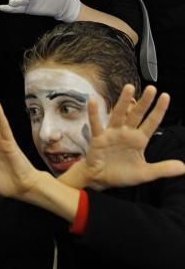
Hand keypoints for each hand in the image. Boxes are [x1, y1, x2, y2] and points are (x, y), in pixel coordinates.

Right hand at [61, 85, 184, 190]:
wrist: (100, 179)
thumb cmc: (122, 173)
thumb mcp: (145, 173)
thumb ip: (162, 168)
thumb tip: (183, 167)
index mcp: (139, 140)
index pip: (152, 123)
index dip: (158, 110)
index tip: (166, 96)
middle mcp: (127, 132)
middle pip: (137, 114)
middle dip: (144, 102)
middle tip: (151, 88)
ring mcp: (112, 133)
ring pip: (119, 114)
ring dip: (123, 102)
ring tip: (129, 88)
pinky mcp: (99, 137)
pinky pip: (96, 124)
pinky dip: (94, 113)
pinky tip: (93, 100)